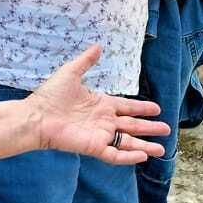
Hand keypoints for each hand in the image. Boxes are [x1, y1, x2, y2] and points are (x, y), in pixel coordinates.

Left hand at [26, 45, 169, 163]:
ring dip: (145, 145)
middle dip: (150, 128)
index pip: (127, 107)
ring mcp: (100, 135)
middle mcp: (104, 121)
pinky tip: (143, 155)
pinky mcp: (94, 147)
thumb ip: (87, 61)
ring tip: (161, 148)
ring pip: (128, 142)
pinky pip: (115, 154)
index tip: (157, 109)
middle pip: (132, 126)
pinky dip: (129, 156)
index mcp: (101, 104)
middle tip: (166, 130)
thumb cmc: (50, 96)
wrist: (36, 116)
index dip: (142, 108)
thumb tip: (98, 45)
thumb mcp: (71, 72)